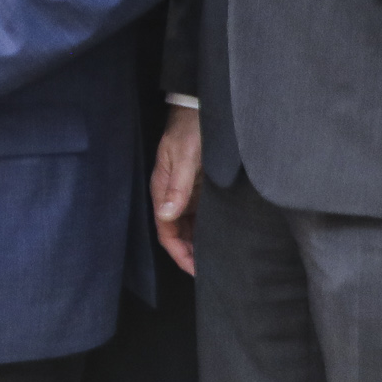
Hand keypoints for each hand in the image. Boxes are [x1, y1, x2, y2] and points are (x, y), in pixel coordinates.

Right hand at [152, 103, 203, 277]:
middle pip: (176, 233)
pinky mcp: (196, 188)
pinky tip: (218, 237)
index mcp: (162, 190)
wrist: (199, 110)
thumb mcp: (184, 158)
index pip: (166, 231)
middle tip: (209, 270)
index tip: (195, 269)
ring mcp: (184, 192)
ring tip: (216, 258)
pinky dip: (205, 229)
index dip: (179, 253)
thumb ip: (178, 187)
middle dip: (189, 253)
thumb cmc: (190, 131)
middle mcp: (171, 195)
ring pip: (187, 226)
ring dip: (197, 243)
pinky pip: (198, 215)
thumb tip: (167, 215)